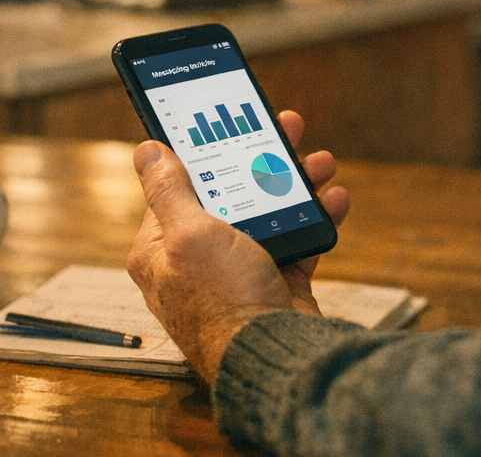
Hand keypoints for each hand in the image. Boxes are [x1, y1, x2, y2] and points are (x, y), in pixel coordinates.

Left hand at [126, 110, 349, 384]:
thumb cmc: (223, 301)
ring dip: (296, 182)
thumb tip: (146, 151)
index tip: (229, 124)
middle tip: (286, 128)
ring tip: (320, 161)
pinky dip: (315, 217)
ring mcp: (237, 271)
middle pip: (229, 192)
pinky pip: (297, 239)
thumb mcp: (190, 234)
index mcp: (161, 248)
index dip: (205, 151)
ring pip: (267, 211)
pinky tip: (334, 198)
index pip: (178, 186)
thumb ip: (169, 190)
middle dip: (261, 159)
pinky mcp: (274, 281)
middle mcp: (197, 258)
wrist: (274, 356)